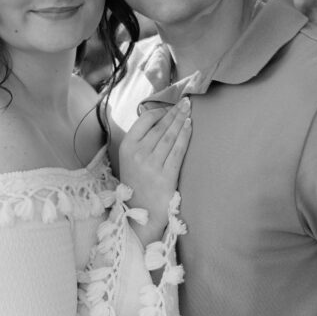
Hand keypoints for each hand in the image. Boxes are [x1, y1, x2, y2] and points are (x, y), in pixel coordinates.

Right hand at [118, 98, 191, 242]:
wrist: (141, 212)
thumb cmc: (137, 182)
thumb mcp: (130, 159)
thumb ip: (140, 140)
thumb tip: (158, 117)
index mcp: (126, 147)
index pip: (144, 120)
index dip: (159, 110)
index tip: (170, 106)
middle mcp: (138, 154)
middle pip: (160, 127)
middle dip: (174, 112)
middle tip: (185, 102)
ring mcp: (152, 165)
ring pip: (170, 136)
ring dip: (181, 120)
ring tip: (189, 110)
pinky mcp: (166, 176)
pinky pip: (178, 150)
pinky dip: (185, 136)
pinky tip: (190, 126)